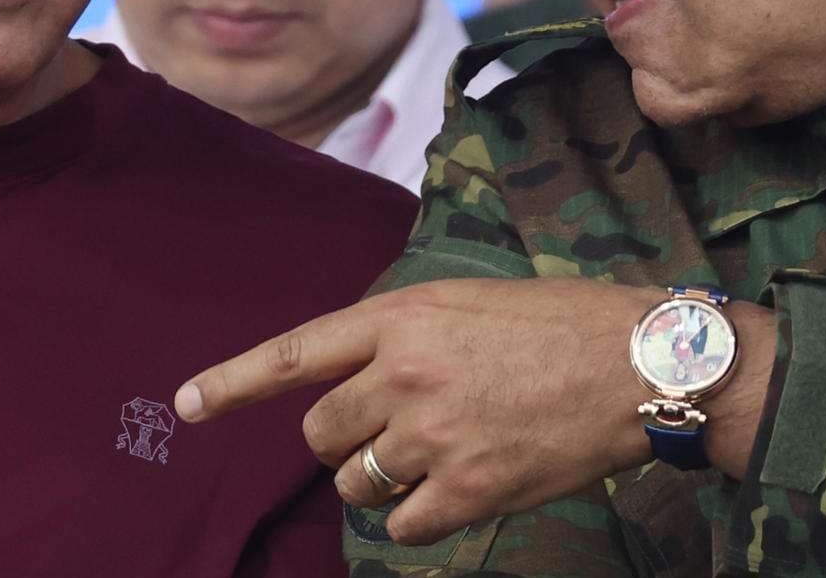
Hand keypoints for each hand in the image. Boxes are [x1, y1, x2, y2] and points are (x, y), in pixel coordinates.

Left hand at [173, 278, 774, 545]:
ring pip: (357, 482)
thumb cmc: (563, 322)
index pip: (297, 352)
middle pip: (322, 432)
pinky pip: (401, 524)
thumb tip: (364, 380)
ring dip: (382, 478)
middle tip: (401, 427)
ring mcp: (433, 436)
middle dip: (346, 437)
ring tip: (442, 453)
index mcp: (403, 317)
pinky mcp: (468, 490)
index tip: (186, 404)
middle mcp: (405, 375)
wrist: (639, 363)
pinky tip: (463, 486)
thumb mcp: (471, 302)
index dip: (234, 381)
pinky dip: (420, 515)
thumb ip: (407, 335)